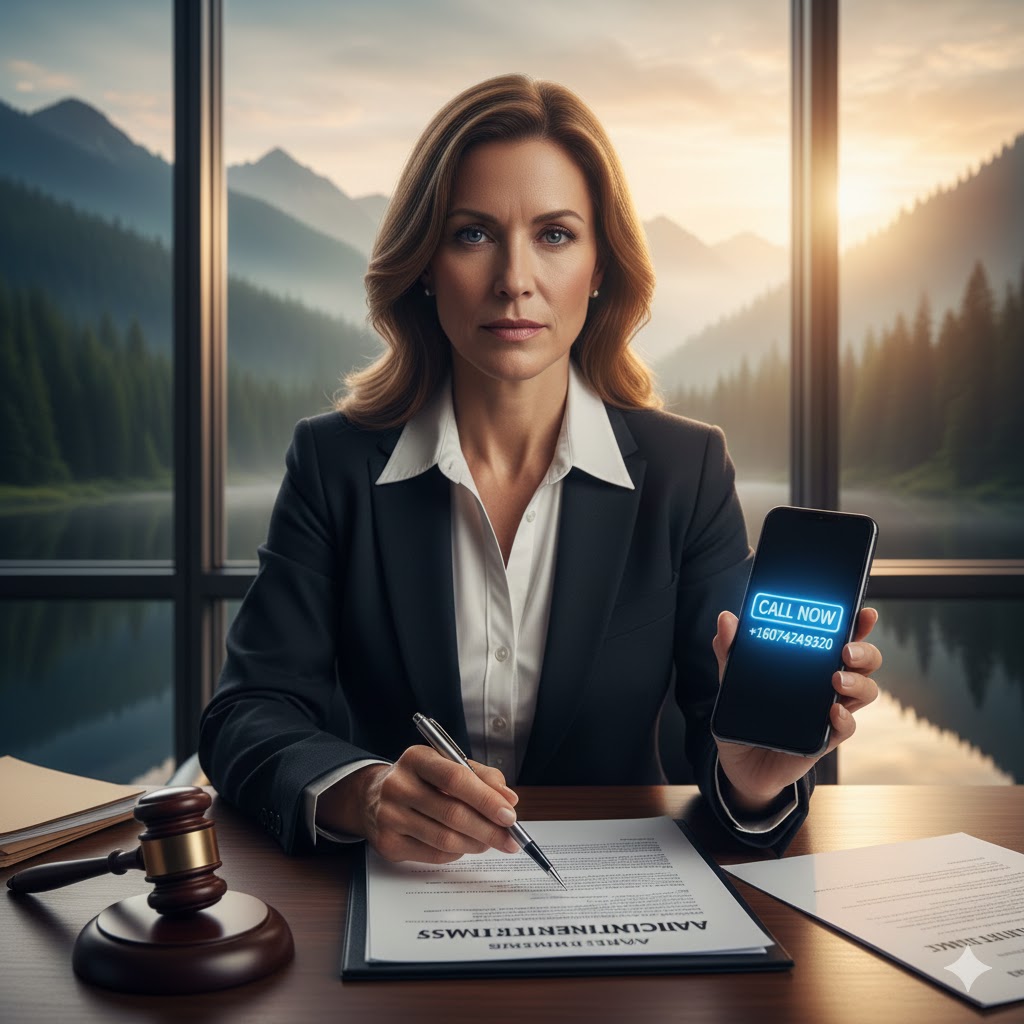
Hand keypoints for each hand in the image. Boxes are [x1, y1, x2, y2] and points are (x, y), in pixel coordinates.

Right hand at [319, 745, 520, 863]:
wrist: (372, 797)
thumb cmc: (420, 779)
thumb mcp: (446, 765)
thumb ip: (481, 777)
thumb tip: (509, 799)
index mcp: (416, 758)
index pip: (456, 778)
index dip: (486, 798)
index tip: (510, 814)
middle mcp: (398, 785)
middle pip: (452, 813)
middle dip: (489, 829)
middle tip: (511, 838)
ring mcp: (389, 816)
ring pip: (445, 838)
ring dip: (477, 843)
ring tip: (493, 842)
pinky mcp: (388, 844)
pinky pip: (434, 854)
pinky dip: (457, 852)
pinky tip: (466, 845)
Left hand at [711, 607, 882, 813]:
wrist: (740, 762)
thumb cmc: (746, 714)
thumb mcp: (732, 679)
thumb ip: (730, 650)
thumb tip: (727, 619)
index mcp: (811, 663)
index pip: (842, 637)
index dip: (858, 623)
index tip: (864, 612)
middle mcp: (827, 684)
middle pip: (864, 662)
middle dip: (865, 651)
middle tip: (846, 649)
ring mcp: (829, 710)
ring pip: (865, 691)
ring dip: (858, 682)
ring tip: (837, 678)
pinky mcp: (824, 738)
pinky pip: (846, 728)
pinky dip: (844, 719)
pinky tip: (832, 712)